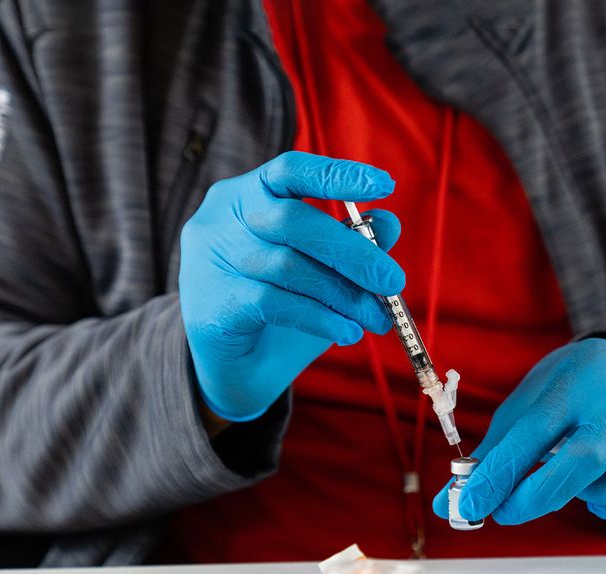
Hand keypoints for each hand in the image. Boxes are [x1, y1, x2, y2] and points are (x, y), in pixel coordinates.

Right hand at [179, 151, 402, 420]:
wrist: (235, 370)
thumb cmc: (281, 308)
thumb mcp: (321, 271)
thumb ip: (351, 242)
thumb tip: (389, 223)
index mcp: (245, 195)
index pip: (289, 171)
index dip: (336, 175)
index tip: (385, 185)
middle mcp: (221, 219)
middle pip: (292, 220)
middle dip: (353, 252)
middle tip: (393, 282)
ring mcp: (211, 260)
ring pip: (289, 266)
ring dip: (344, 295)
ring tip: (376, 319)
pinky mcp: (213, 303)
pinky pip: (276, 302)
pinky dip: (321, 318)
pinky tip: (347, 333)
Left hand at [432, 338, 605, 525]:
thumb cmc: (576, 392)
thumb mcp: (534, 401)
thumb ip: (495, 451)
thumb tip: (449, 502)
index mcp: (578, 380)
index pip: (534, 430)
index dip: (499, 473)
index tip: (470, 505)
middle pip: (583, 459)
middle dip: (538, 495)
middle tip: (507, 512)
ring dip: (589, 496)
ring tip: (579, 478)